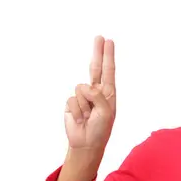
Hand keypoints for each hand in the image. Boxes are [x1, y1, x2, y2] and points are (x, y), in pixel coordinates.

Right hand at [64, 36, 116, 151]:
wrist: (86, 144)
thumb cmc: (100, 130)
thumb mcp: (106, 113)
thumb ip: (99, 97)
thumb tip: (86, 86)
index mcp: (108, 93)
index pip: (108, 71)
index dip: (108, 56)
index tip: (108, 41)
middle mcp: (96, 92)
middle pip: (95, 68)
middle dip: (97, 52)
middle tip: (99, 37)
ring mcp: (83, 97)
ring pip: (81, 89)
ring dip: (85, 105)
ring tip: (88, 116)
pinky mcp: (71, 103)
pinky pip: (72, 100)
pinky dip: (77, 111)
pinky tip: (80, 119)